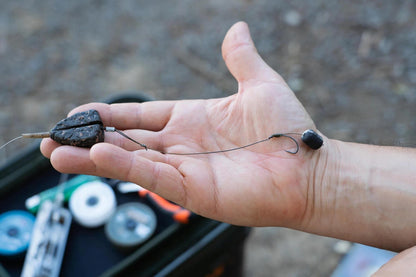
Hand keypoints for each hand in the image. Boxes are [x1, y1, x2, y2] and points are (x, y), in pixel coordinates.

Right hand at [41, 22, 321, 226]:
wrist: (308, 167)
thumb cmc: (288, 130)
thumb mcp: (259, 84)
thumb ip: (240, 58)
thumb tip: (235, 28)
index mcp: (191, 119)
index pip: (141, 115)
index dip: (111, 113)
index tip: (82, 110)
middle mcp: (182, 144)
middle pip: (126, 140)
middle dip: (89, 138)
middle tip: (54, 136)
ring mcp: (185, 168)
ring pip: (129, 161)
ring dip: (93, 156)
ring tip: (57, 151)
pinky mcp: (192, 190)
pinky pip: (152, 175)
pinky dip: (125, 166)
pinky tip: (99, 154)